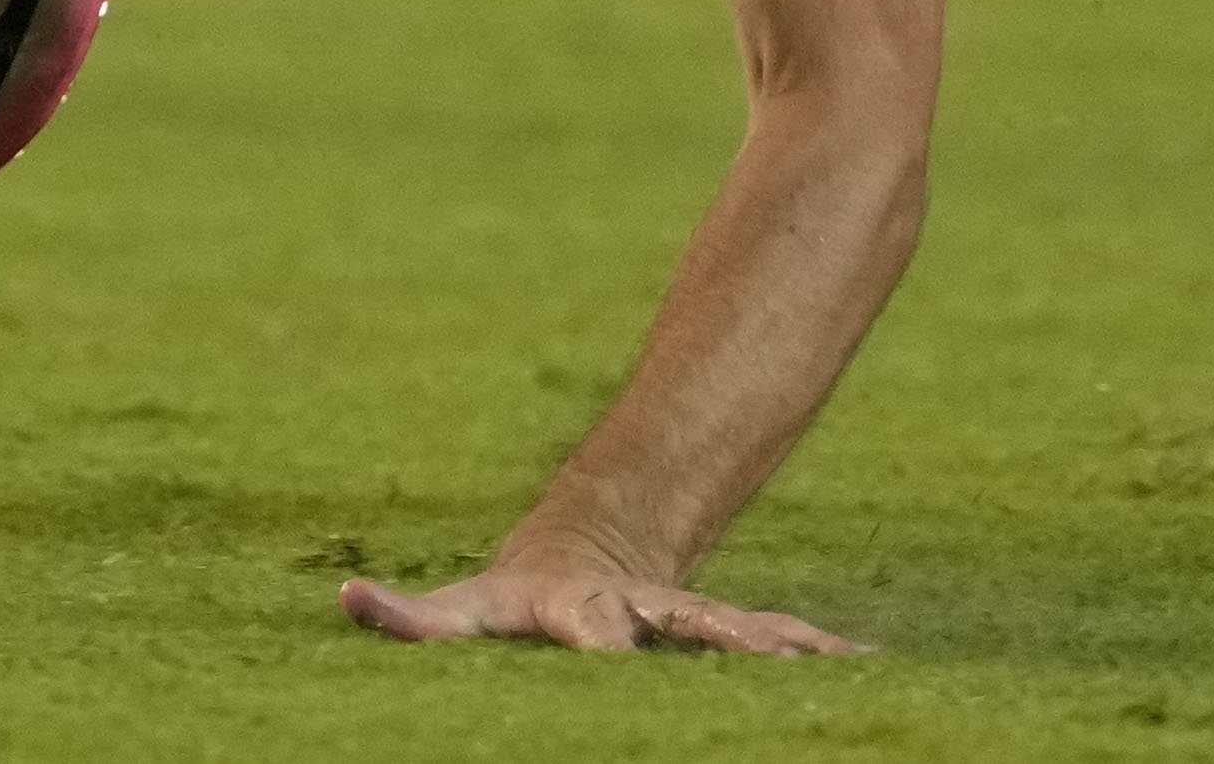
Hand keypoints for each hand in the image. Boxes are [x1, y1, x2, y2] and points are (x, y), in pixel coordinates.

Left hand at [339, 557, 856, 657]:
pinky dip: (814, 652)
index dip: (593, 637)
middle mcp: (635, 610)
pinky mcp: (716, 630)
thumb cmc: (513, 604)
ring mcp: (682, 617)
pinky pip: (771, 638)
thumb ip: (408, 616)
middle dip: (700, 637)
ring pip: (734, 629)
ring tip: (821, 658)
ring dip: (774, 645)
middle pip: (669, 622)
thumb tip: (349, 600)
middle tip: (740, 652)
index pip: (581, 624)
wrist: (589, 550)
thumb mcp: (462, 611)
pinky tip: (865, 664)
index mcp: (571, 607)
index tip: (606, 649)